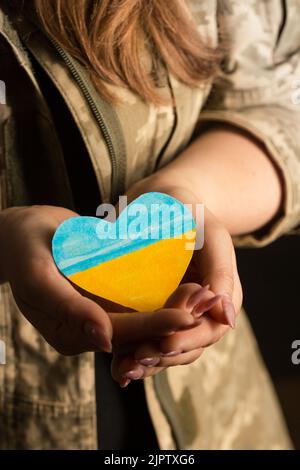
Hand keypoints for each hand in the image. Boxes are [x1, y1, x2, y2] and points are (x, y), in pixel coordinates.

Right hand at [0, 205, 195, 355]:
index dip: (155, 326)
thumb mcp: (39, 276)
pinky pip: (138, 303)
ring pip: (144, 319)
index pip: (121, 334)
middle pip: (139, 332)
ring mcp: (98, 315)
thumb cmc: (25, 249)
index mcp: (69, 333)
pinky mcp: (105, 299)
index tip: (188, 316)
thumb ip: (69, 308)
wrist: (22, 234)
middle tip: (208, 303)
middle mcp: (88, 331)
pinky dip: (162, 297)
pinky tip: (187, 286)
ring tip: (207, 296)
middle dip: (174, 321)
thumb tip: (106, 340)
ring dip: (175, 309)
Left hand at [113, 180, 241, 385]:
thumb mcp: (210, 235)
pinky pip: (144, 335)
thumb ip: (221, 272)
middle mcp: (199, 309)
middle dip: (161, 357)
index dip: (187, 342)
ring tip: (122, 371)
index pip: (208, 330)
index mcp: (220, 296)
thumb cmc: (189, 212)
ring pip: (164, 347)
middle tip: (134, 364)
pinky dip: (131, 350)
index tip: (163, 346)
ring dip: (145, 362)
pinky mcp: (150, 309)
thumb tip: (227, 316)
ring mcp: (173, 311)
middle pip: (185, 346)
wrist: (161, 200)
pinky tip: (115, 363)